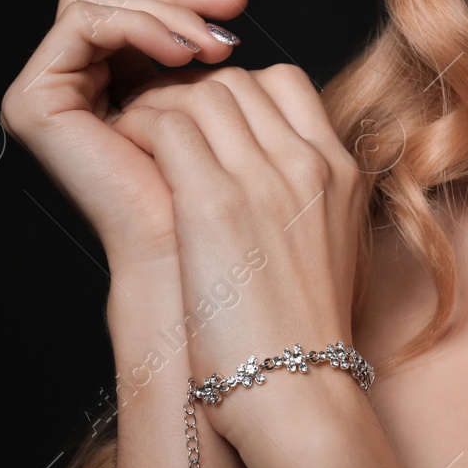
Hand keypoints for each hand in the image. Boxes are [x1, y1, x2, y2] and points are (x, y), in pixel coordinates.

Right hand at [0, 0, 252, 273]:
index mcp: (110, 78)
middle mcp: (71, 81)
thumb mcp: (223, 95)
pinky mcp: (35, 101)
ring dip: (172, 10)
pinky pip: (87, 26)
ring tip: (221, 39)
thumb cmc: (224, 192)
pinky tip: (189, 49)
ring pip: (105, 3)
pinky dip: (143, 25)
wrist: (202, 253)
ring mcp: (47, 90)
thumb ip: (207, 45)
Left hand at [107, 64, 371, 454]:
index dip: (235, 93)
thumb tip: (257, 170)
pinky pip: (167, 126)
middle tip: (157, 125)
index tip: (205, 122)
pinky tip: (125, 150)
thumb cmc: (299, 331)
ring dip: (158, 107)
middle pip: (239, 82)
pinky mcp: (214, 202)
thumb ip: (302, 194)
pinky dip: (138, 127)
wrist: (298, 385)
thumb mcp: (326, 244)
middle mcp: (310, 162)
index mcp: (342, 170)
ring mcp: (265, 177)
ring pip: (201, 94)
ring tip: (135, 136)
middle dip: (189, 94)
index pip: (284, 82)